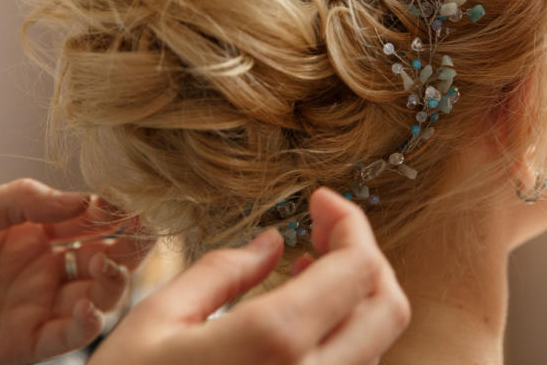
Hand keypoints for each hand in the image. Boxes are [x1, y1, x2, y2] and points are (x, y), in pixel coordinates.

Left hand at [0, 179, 149, 363]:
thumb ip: (16, 203)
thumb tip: (79, 198)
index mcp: (24, 230)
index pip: (83, 216)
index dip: (110, 208)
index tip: (130, 199)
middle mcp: (37, 267)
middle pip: (100, 254)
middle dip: (127, 242)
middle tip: (143, 232)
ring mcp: (31, 306)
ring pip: (94, 294)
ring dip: (113, 280)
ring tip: (107, 266)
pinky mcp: (19, 344)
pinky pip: (66, 336)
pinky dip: (86, 324)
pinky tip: (88, 307)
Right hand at [89, 187, 410, 364]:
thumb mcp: (158, 319)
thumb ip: (223, 272)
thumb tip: (271, 243)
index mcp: (274, 343)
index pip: (359, 269)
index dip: (350, 223)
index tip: (321, 201)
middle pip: (388, 308)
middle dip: (366, 257)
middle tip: (324, 230)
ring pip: (374, 345)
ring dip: (355, 298)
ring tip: (309, 268)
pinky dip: (343, 337)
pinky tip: (304, 320)